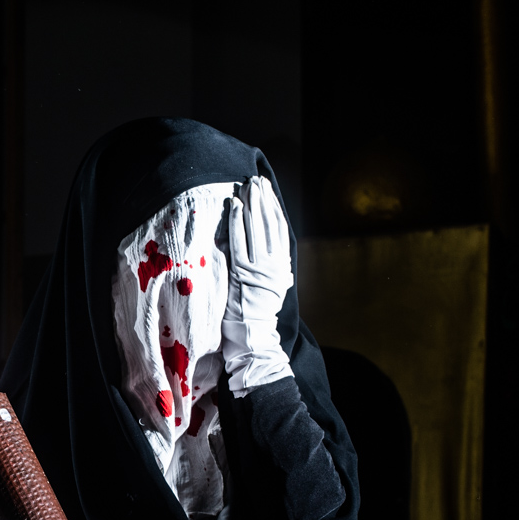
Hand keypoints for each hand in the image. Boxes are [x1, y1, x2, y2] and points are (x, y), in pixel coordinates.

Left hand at [220, 177, 294, 392]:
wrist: (254, 338)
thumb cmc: (257, 316)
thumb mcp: (272, 290)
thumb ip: (272, 270)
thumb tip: (269, 252)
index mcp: (284, 268)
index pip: (280, 231)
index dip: (274, 209)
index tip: (268, 192)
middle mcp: (275, 266)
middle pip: (269, 225)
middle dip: (263, 200)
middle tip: (257, 181)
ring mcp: (259, 269)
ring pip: (255, 230)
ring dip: (251, 205)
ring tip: (247, 187)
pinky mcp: (243, 273)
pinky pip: (239, 242)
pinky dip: (237, 223)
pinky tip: (234, 206)